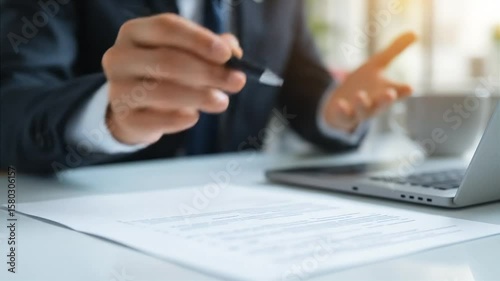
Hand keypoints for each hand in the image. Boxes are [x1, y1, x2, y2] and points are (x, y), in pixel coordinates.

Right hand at [101, 14, 245, 144]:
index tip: (227, 55)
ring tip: (222, 102)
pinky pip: (156, 119)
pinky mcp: (124, 118)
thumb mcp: (185, 55)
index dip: (199, 40)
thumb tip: (233, 51)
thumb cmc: (163, 75)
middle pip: (166, 60)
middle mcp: (119, 57)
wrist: (134, 110)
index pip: (166, 27)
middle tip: (236, 82)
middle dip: (208, 72)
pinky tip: (194, 117)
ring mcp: (118, 88)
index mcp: (135, 32)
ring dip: (199, 96)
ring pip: (162, 91)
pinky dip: (180, 119)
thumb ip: (211, 49)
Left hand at [323, 32, 416, 132]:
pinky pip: (345, 116)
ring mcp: (360, 111)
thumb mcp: (377, 64)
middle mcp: (375, 103)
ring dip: (362, 104)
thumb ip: (395, 50)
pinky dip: (343, 111)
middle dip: (386, 100)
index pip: (399, 91)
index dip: (404, 90)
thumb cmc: (364, 83)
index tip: (409, 88)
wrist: (341, 106)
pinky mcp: (345, 116)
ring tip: (359, 95)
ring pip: (364, 111)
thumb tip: (415, 33)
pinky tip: (340, 103)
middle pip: (383, 104)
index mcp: (386, 91)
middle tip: (390, 94)